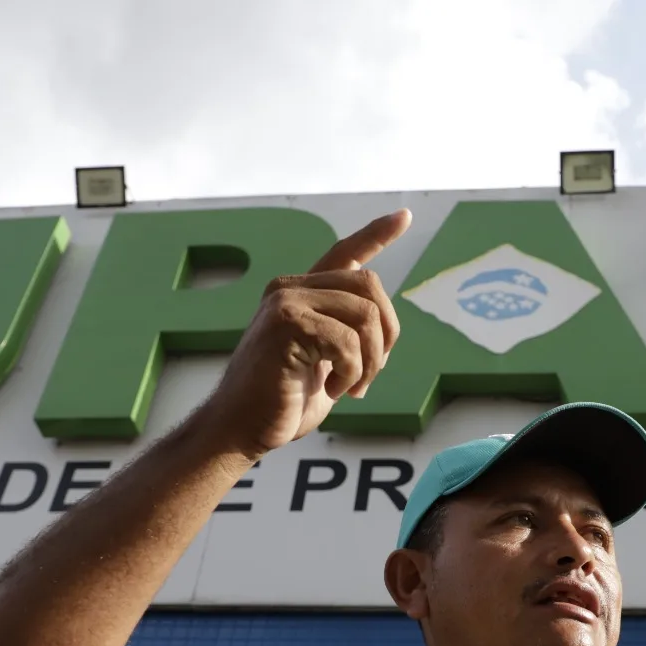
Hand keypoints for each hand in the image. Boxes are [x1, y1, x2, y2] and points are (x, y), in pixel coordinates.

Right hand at [201, 209, 410, 459]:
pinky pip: (347, 341)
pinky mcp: (285, 323)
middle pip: (370, 286)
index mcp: (300, 293)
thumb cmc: (283, 403)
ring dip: (370, 362)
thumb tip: (382, 327)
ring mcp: (285, 301)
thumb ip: (346, 338)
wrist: (240, 429)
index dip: (376, 235)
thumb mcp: (324, 365)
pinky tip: (331, 392)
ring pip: (365, 315)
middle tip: (368, 378)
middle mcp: (290, 288)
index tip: (404, 216)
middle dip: (386, 336)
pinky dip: (351, 374)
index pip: (345, 254)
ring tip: (351, 389)